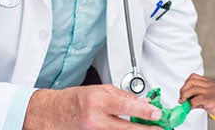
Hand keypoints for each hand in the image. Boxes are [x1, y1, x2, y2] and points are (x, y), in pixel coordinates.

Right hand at [24, 84, 160, 128]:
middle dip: (146, 129)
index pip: (125, 107)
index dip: (143, 111)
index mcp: (97, 102)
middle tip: (161, 128)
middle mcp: (95, 120)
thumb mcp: (99, 90)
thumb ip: (122, 97)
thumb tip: (143, 102)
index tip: (157, 113)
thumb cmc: (75, 100)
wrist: (54, 113)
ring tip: (148, 129)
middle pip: (127, 128)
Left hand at [180, 73, 214, 121]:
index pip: (192, 78)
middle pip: (190, 81)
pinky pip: (198, 98)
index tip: (183, 93)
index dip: (185, 85)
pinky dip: (192, 103)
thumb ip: (198, 99)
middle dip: (183, 90)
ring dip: (185, 97)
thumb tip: (188, 103)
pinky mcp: (212, 98)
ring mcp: (210, 91)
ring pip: (192, 89)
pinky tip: (192, 107)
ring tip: (184, 103)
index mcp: (208, 83)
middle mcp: (209, 85)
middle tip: (182, 99)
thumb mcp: (209, 98)